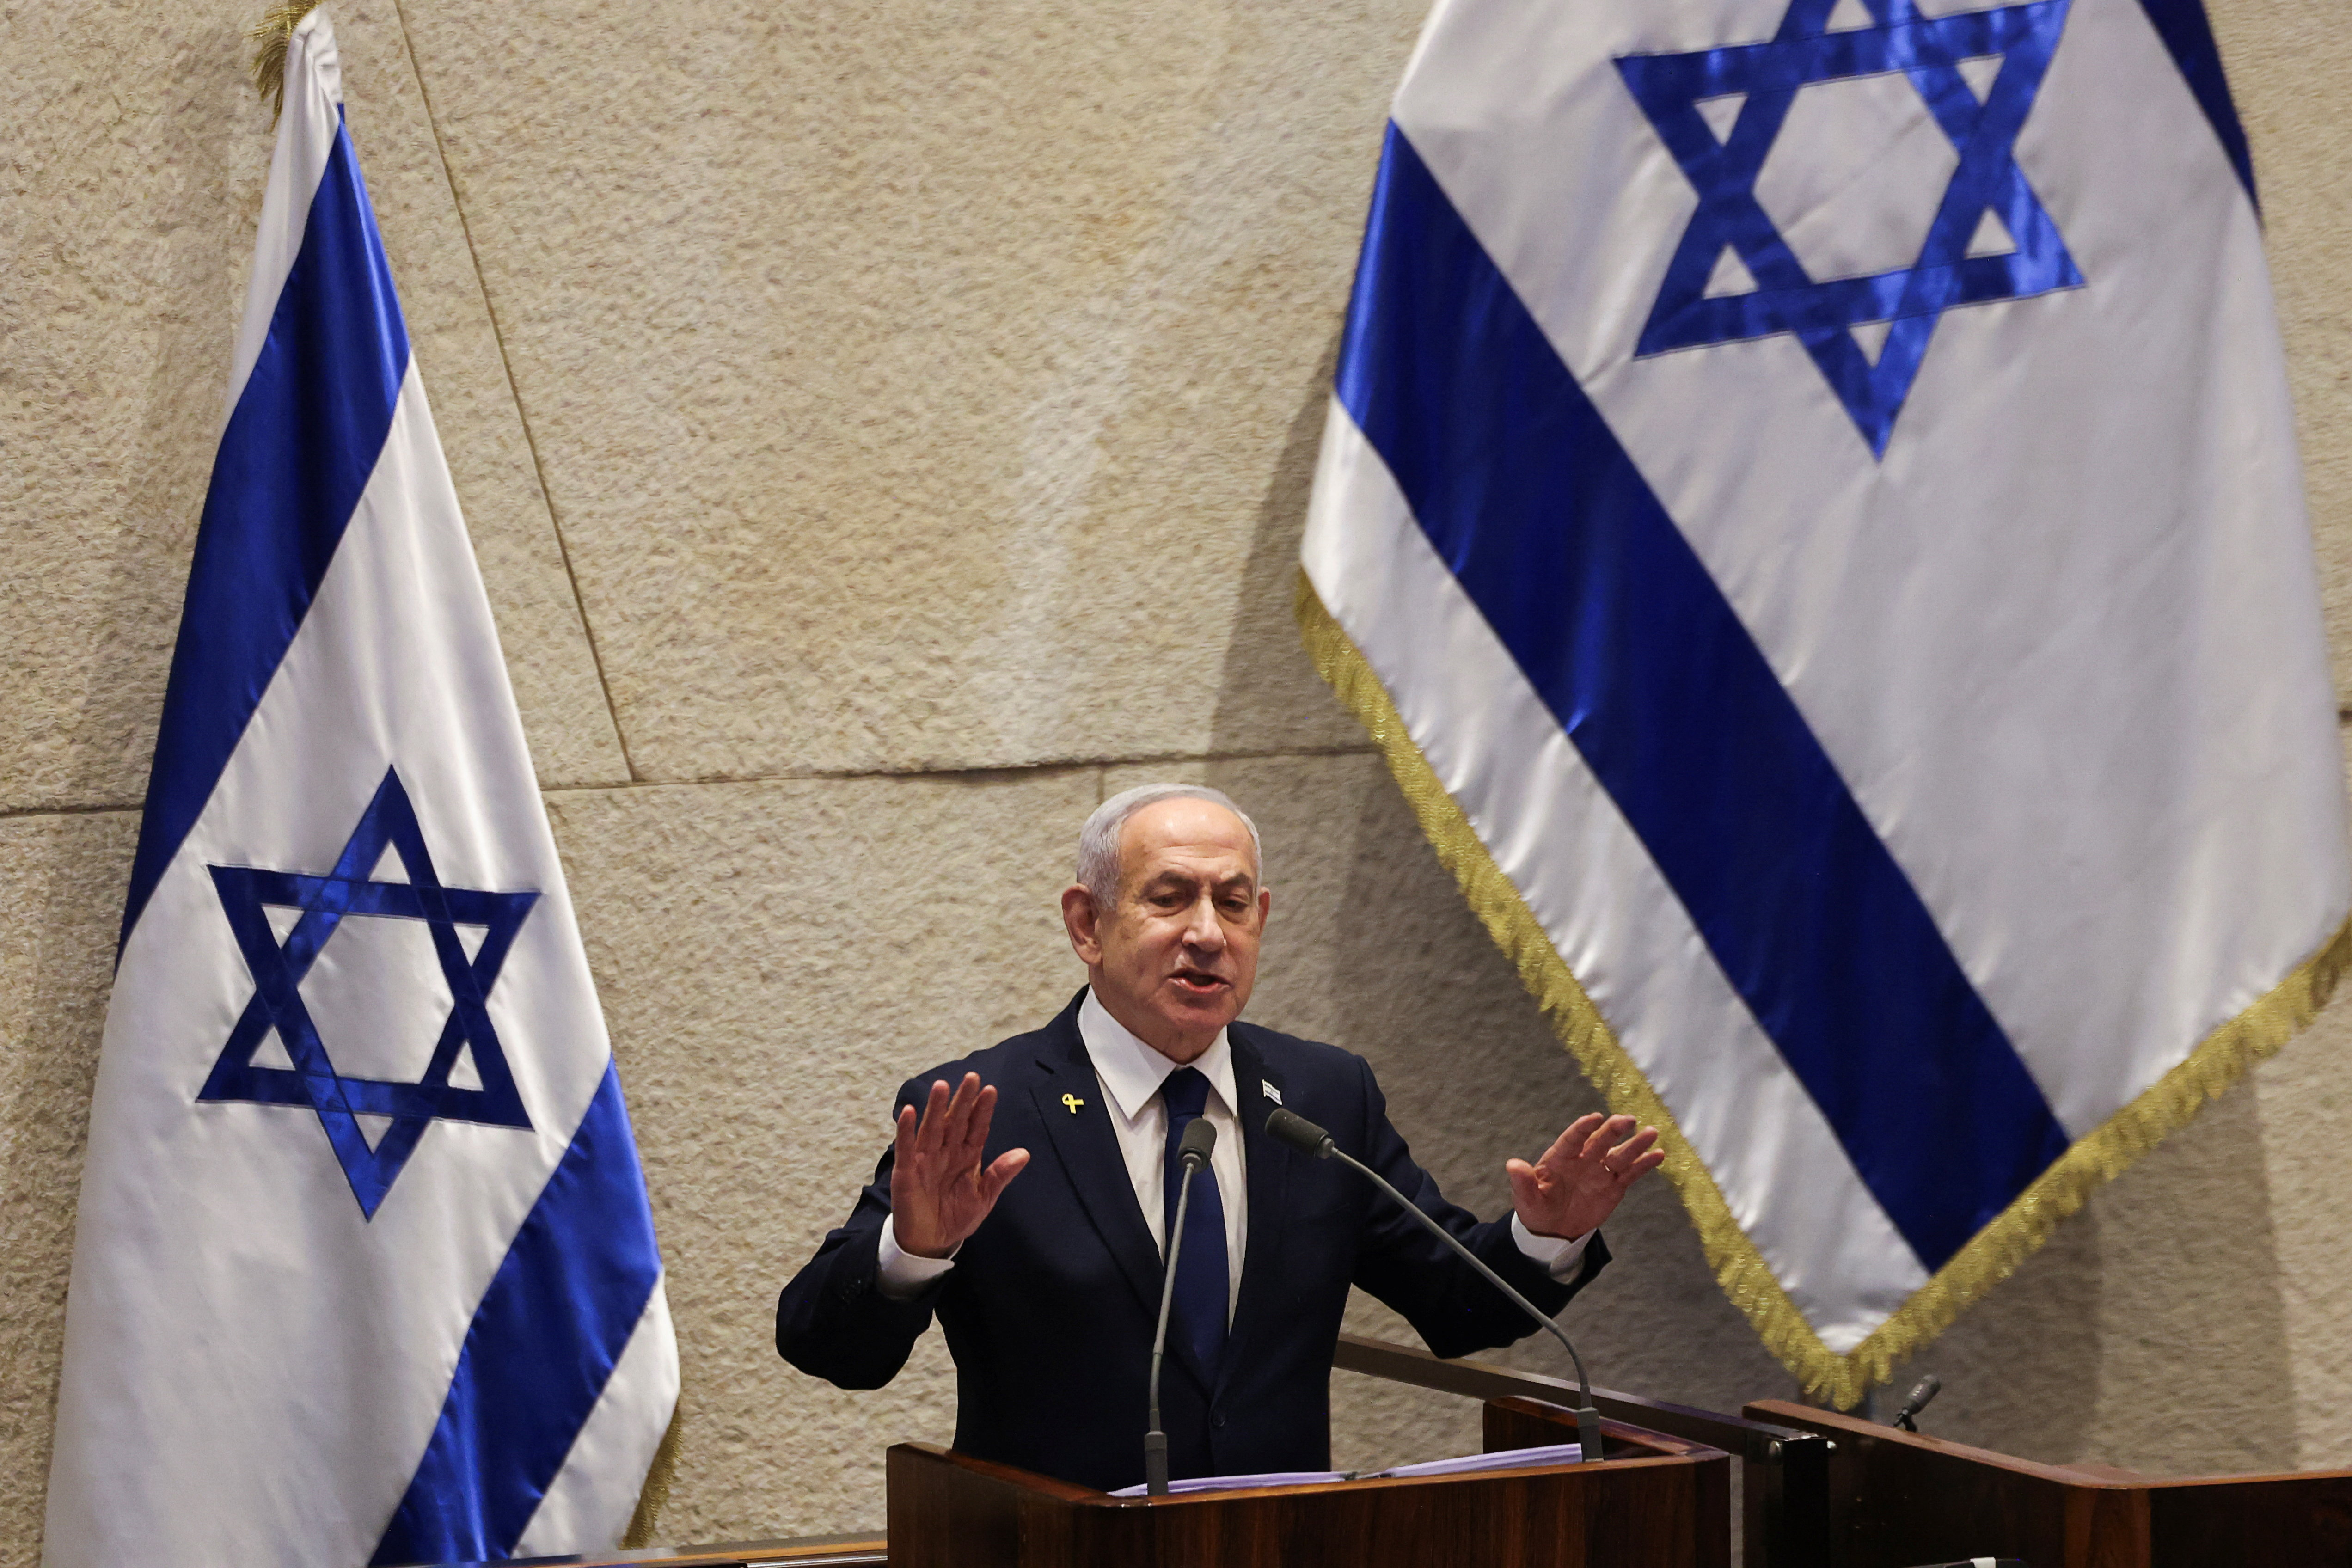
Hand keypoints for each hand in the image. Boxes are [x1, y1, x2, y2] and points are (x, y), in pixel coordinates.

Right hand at [889, 1072, 1030, 1257]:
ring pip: (931, 1128)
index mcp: (967, 1156)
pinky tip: (909, 1112)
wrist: (932, 1241)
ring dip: (936, 1108)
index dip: (982, 1110)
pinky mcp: (906, 1172)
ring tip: (942, 1086)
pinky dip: (906, 1130)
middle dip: (963, 1100)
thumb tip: (1024, 1154)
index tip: (991, 1091)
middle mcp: (946, 1152)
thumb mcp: (984, 1198)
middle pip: (955, 1122)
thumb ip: (1000, 1175)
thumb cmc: (957, 1216)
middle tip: (971, 1077)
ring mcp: (925, 1160)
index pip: (976, 1128)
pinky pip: (905, 1148)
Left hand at [1506, 1113, 1662, 1240]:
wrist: (1553, 1229)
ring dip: (1635, 1144)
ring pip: (1620, 1154)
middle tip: (1627, 1120)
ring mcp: (1600, 1171)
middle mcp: (1583, 1159)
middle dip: (1613, 1130)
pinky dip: (1644, 1164)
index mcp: (1560, 1158)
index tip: (1595, 1118)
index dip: (1583, 1128)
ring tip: (1651, 1133)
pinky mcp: (1614, 1186)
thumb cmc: (1536, 1208)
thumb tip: (1512, 1164)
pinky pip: (1630, 1173)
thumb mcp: (1526, 1198)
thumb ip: (1522, 1182)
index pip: (1572, 1139)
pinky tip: (1658, 1155)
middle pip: (1600, 1142)